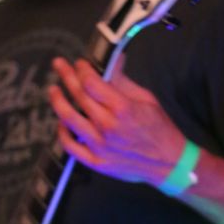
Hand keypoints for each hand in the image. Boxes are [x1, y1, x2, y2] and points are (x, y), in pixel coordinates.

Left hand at [48, 56, 184, 184]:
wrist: (169, 162)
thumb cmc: (160, 130)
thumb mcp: (146, 99)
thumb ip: (123, 81)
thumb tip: (112, 61)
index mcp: (123, 109)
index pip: (92, 83)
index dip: (82, 69)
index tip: (79, 63)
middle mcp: (108, 127)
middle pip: (79, 97)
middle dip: (67, 77)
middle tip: (59, 65)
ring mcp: (100, 146)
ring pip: (69, 120)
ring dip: (58, 101)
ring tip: (54, 90)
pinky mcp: (97, 162)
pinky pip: (71, 146)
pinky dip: (62, 132)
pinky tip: (62, 122)